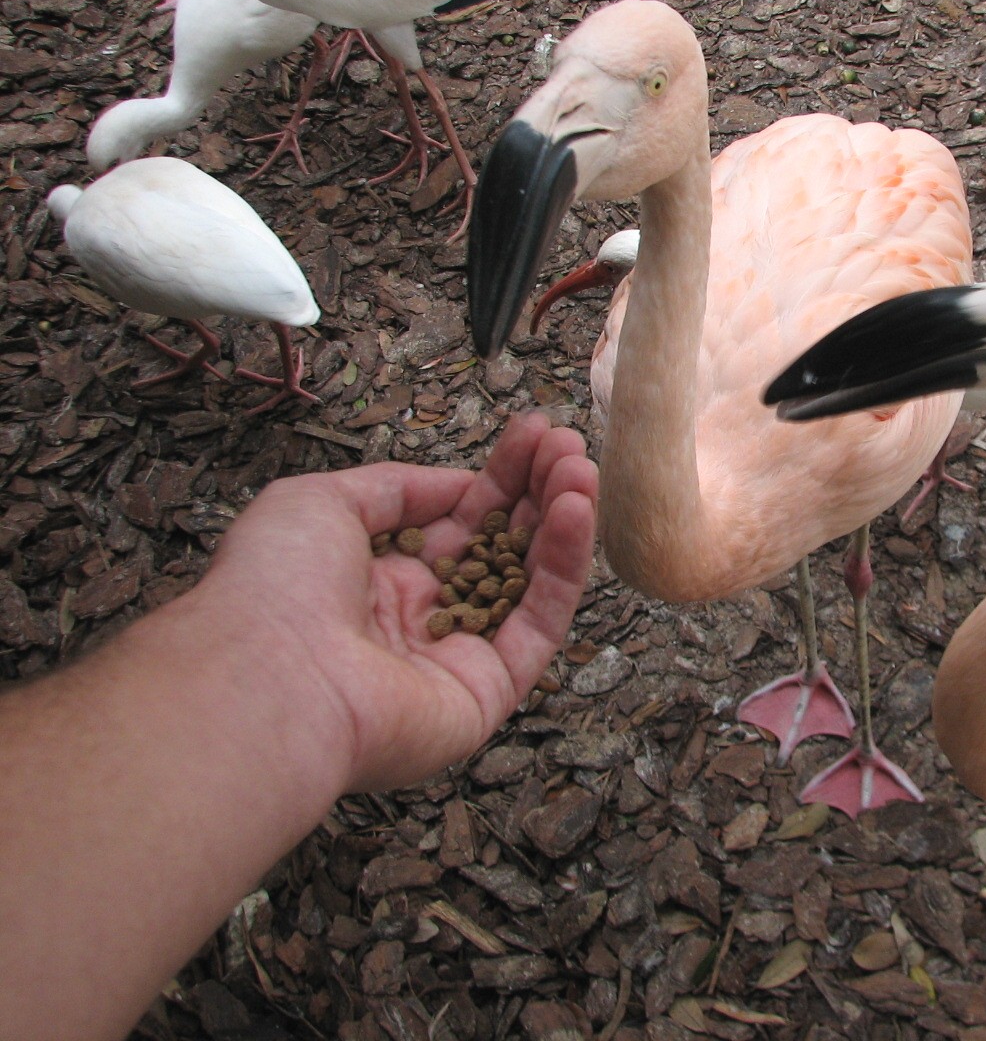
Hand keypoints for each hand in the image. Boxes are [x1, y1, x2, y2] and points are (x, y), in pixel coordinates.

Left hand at [176, 412, 597, 792]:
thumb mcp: (319, 502)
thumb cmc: (271, 590)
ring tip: (582, 468)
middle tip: (568, 443)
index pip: (459, 517)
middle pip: (501, 544)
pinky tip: (575, 513)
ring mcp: (457, 656)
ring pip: (528, 581)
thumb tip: (457, 485)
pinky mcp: (488, 692)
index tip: (534, 433)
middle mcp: (422, 615)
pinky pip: (539, 626)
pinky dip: (564, 568)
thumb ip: (395, 487)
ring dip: (561, 521)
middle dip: (537, 490)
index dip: (499, 475)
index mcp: (379, 575)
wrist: (264, 679)